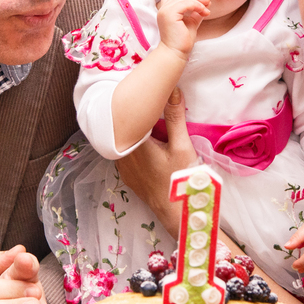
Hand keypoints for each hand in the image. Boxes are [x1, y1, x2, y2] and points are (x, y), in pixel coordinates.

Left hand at [116, 88, 197, 225]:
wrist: (175, 213)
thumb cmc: (180, 180)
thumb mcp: (181, 146)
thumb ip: (175, 117)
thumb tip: (173, 90)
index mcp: (134, 143)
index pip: (131, 115)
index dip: (138, 102)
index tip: (146, 91)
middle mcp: (122, 153)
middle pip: (126, 127)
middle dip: (136, 115)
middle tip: (147, 100)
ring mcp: (122, 165)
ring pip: (124, 140)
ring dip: (133, 130)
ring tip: (145, 117)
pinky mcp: (125, 174)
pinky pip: (125, 152)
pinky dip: (132, 144)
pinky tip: (144, 140)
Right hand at [156, 0, 209, 58]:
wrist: (176, 52)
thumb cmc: (182, 40)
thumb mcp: (191, 22)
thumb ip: (196, 12)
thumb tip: (206, 3)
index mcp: (165, 11)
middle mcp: (163, 9)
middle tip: (207, 1)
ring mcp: (165, 11)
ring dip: (198, 1)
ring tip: (207, 8)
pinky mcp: (170, 14)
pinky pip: (185, 4)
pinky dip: (196, 5)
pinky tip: (203, 11)